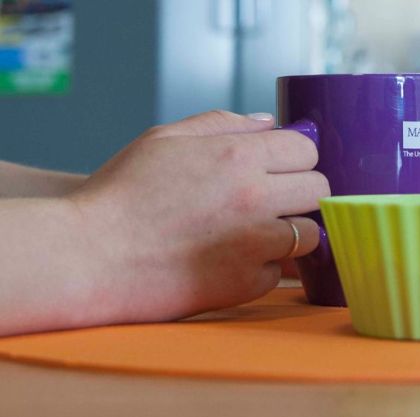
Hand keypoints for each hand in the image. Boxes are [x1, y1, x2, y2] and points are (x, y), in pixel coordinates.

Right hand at [71, 110, 329, 321]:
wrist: (92, 257)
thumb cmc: (122, 195)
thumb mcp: (164, 139)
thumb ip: (222, 124)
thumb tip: (268, 122)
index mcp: (237, 155)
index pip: (307, 148)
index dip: (297, 155)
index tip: (284, 164)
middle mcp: (255, 197)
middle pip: (320, 188)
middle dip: (302, 190)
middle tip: (275, 197)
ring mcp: (256, 244)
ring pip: (310, 233)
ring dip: (290, 231)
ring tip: (255, 231)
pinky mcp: (247, 283)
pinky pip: (278, 271)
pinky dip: (262, 267)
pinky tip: (230, 260)